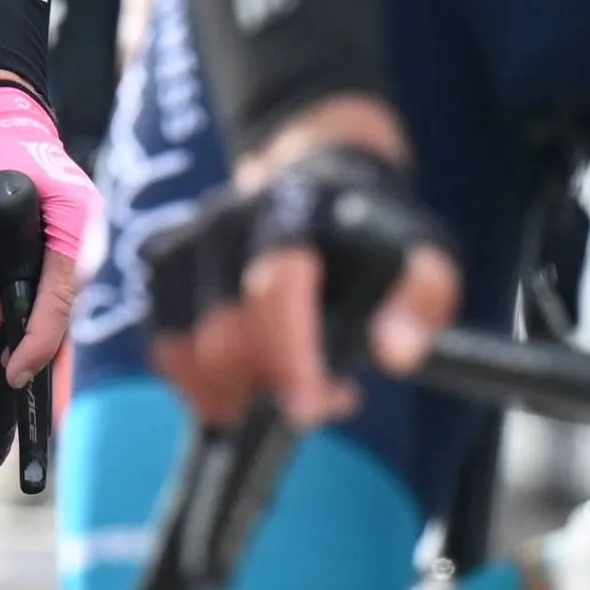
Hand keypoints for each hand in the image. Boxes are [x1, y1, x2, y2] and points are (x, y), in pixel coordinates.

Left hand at [0, 80, 95, 387]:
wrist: (3, 119)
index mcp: (71, 219)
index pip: (60, 298)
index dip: (39, 342)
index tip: (18, 373)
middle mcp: (88, 230)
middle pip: (68, 304)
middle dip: (40, 341)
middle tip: (11, 370)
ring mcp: (85, 233)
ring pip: (65, 295)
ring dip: (40, 323)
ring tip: (13, 350)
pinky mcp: (74, 236)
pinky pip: (59, 279)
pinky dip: (41, 302)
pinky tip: (21, 319)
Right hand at [151, 102, 454, 431]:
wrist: (324, 180)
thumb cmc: (376, 235)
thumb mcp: (426, 256)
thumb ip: (421, 302)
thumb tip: (396, 354)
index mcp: (297, 209)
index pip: (275, 286)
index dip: (286, 356)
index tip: (306, 409)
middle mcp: (229, 218)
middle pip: (220, 330)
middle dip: (265, 387)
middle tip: (323, 400)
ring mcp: (189, 240)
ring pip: (180, 343)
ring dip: (228, 392)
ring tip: (281, 395)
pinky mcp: (166, 265)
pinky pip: (164, 344)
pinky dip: (197, 382)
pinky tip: (244, 386)